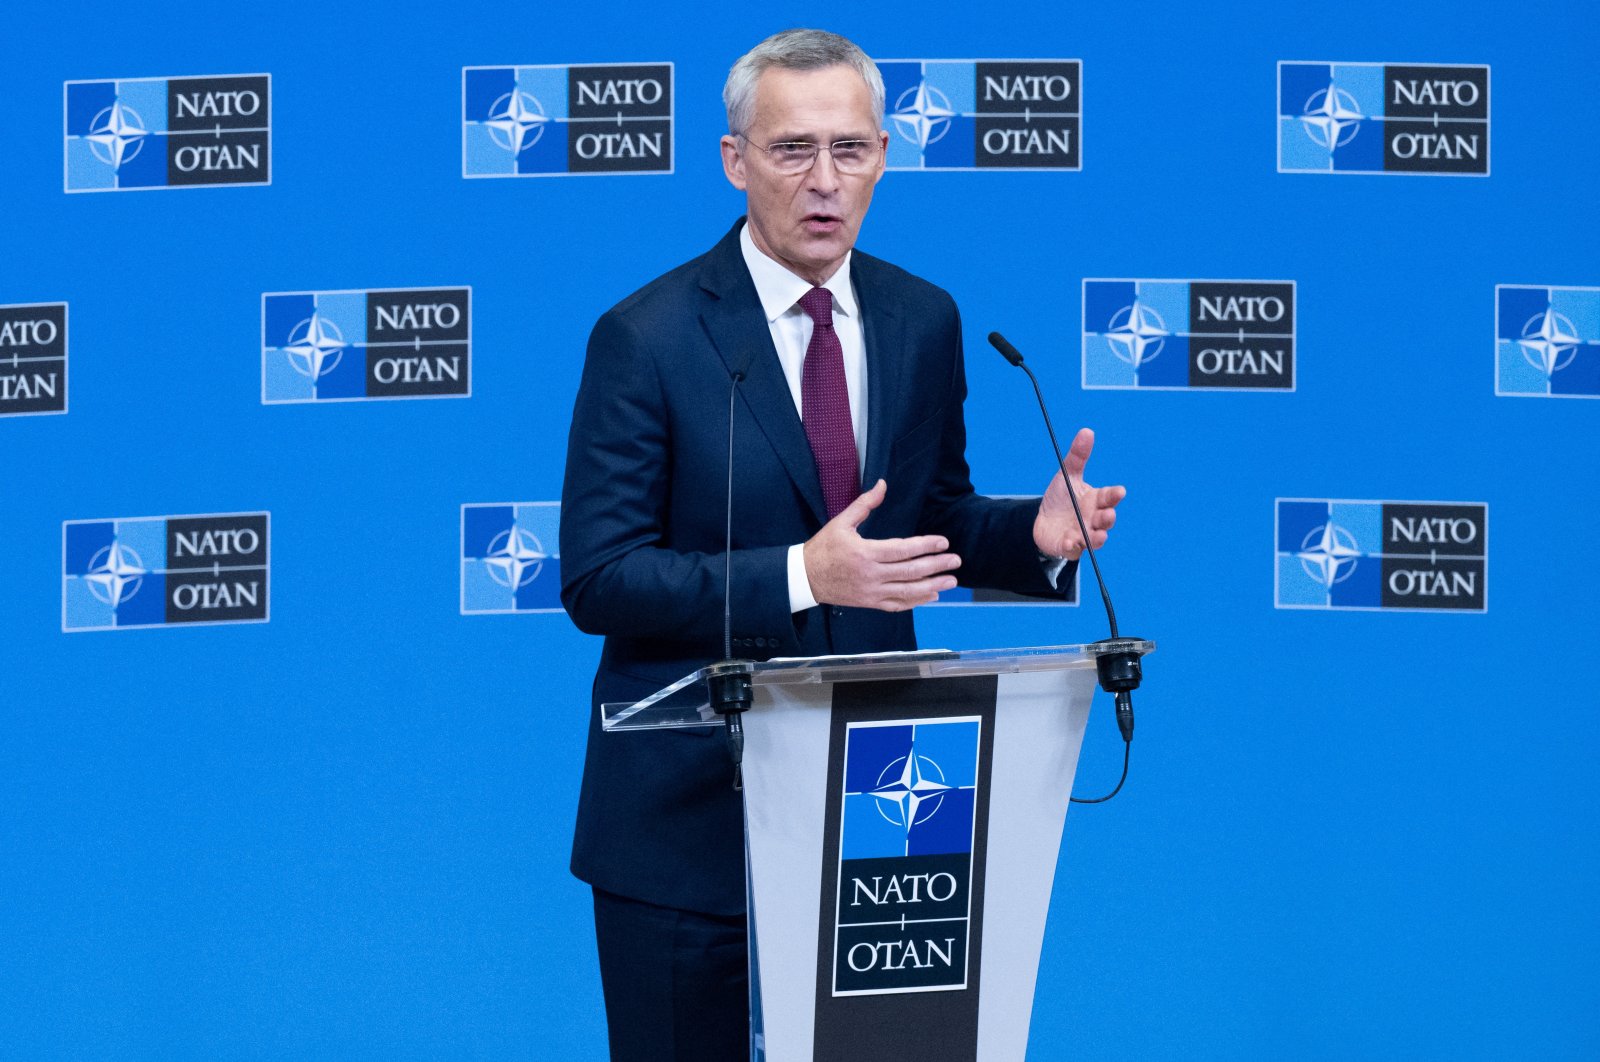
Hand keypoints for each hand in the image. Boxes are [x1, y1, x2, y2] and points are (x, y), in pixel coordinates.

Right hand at [804, 480, 961, 611]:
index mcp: (865, 553)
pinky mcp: (870, 602)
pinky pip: (897, 604)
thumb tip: (882, 484)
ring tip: (951, 581)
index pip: (903, 550)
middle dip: (936, 566)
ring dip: (932, 586)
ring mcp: (871, 591)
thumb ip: (865, 504)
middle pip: (911, 571)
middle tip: (956, 561)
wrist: (805, 578)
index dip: (926, 546)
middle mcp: (871, 574)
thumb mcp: (841, 522)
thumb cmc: (823, 548)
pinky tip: (932, 596)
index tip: (943, 542)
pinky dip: (916, 601)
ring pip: (908, 591)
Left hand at [1034, 428, 1125, 559]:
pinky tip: (1070, 541)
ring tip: (1098, 535)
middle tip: (1107, 514)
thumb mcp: (1067, 476)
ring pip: (1095, 538)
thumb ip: (1078, 457)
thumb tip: (1087, 431)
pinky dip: (1073, 545)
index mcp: (1096, 500)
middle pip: (1106, 520)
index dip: (1114, 495)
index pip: (1109, 497)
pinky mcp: (1070, 546)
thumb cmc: (1060, 498)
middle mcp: (1093, 518)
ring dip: (1097, 536)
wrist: (1041, 521)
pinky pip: (1074, 548)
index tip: (1119, 491)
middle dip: (1108, 518)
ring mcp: (1083, 534)